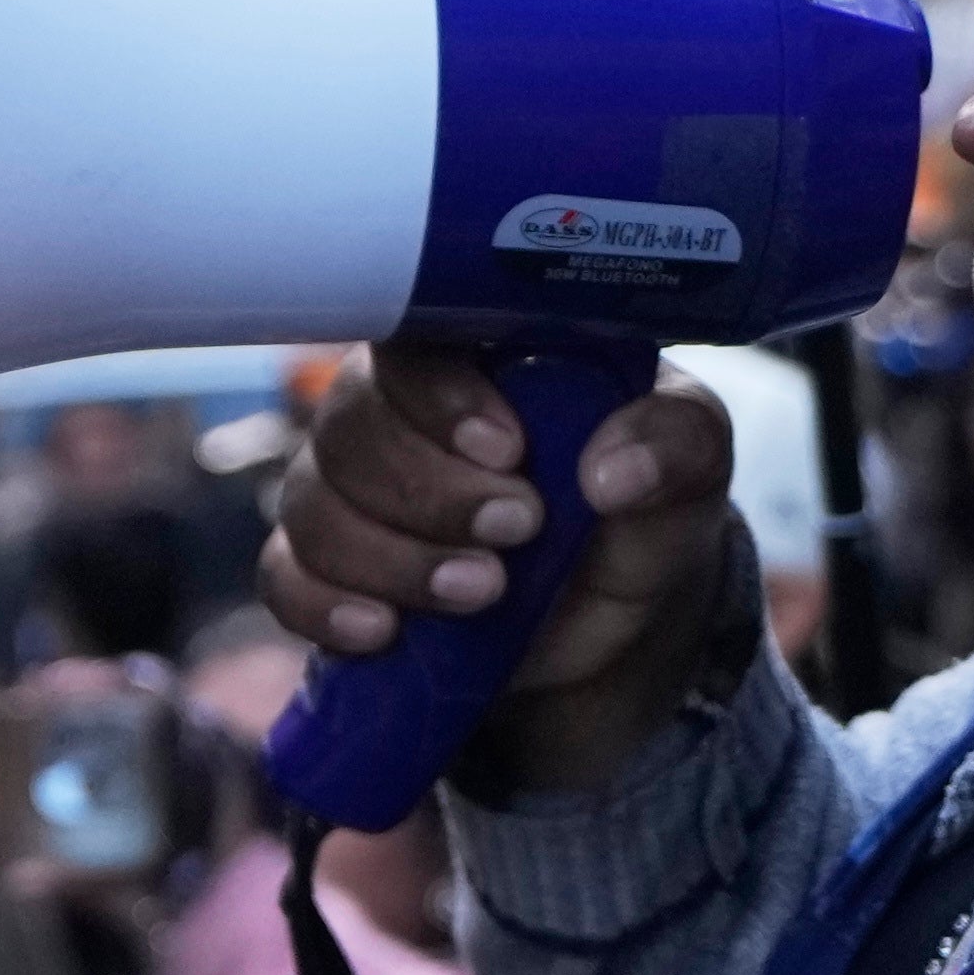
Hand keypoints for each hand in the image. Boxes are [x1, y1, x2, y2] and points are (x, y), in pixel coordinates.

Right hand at [254, 342, 756, 808]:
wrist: (611, 618)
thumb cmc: (640, 509)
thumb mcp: (689, 471)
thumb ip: (675, 445)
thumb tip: (612, 471)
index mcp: (474, 356)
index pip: (411, 341)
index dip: (441, 395)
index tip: (509, 451)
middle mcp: (392, 410)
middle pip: (350, 427)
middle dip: (431, 493)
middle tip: (520, 532)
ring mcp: (350, 491)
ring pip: (315, 506)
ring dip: (393, 558)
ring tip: (483, 594)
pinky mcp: (330, 570)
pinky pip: (284, 578)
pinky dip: (325, 607)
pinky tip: (383, 633)